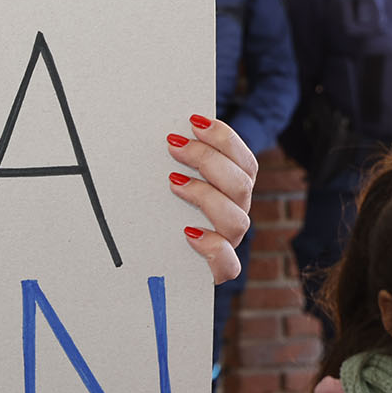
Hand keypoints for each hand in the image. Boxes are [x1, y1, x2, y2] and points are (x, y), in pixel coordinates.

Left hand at [170, 114, 255, 284]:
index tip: (194, 121)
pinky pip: (228, 264)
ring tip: (173, 183)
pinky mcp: (216, 271)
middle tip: (173, 146)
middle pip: (242, 184)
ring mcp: (228, 244)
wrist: (147, 265)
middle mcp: (234, 215)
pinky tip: (189, 233)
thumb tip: (164, 132)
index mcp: (230, 192)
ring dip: (206, 195)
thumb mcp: (163, 186)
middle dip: (208, 159)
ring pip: (237, 219)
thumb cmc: (155, 216)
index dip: (225, 139)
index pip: (244, 162)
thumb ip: (174, 163)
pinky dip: (213, 247)